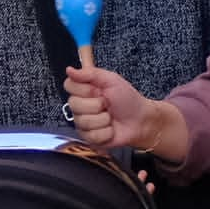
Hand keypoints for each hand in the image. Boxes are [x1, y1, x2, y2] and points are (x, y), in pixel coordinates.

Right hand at [66, 65, 181, 159]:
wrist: (140, 120)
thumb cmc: (128, 100)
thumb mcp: (112, 80)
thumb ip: (90, 74)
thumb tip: (69, 70)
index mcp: (84, 90)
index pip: (69, 86)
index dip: (84, 89)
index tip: (98, 90)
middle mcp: (80, 106)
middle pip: (74, 105)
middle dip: (97, 105)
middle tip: (107, 105)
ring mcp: (82, 123)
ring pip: (84, 121)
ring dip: (104, 120)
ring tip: (111, 117)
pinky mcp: (88, 138)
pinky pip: (91, 135)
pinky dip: (106, 132)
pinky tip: (111, 129)